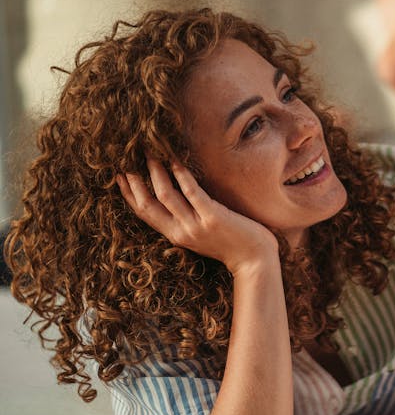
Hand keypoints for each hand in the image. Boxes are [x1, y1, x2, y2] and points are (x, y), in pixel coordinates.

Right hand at [116, 158, 278, 274]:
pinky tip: (176, 162)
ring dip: (155, 172)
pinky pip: (193, 193)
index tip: (119, 175)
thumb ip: (187, 221)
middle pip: (147, 204)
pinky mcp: (213, 217)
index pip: (144, 213)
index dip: (129, 194)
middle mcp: (181, 231)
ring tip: (151, 154)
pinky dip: (182, 176)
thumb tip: (178, 199)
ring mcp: (196, 225)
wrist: (255, 261)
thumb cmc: (232, 246)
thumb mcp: (201, 236)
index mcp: (176, 236)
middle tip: (127, 159)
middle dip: (134, 181)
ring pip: (165, 195)